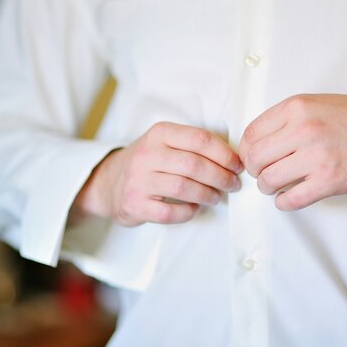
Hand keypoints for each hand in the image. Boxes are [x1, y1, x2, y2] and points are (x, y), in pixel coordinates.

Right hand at [71, 122, 242, 225]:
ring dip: (208, 194)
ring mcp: (138, 180)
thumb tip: (233, 159)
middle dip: (221, 177)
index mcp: (159, 133)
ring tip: (216, 197)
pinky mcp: (135, 204)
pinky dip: (189, 212)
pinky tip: (195, 208)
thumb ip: (193, 146)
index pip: (200, 139)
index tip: (237, 166)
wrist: (109, 183)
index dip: (224, 154)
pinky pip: (170, 212)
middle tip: (232, 184)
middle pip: (194, 165)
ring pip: (184, 188)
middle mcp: (146, 154)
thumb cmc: (148, 163)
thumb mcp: (165, 143)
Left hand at [238, 94, 346, 210]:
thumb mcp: (318, 103)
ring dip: (269, 188)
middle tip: (265, 174)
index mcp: (297, 108)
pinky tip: (289, 198)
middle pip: (255, 158)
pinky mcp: (329, 181)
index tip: (253, 158)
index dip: (246, 151)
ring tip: (278, 186)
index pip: (250, 133)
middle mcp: (303, 130)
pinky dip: (284, 203)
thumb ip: (288, 119)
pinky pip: (291, 200)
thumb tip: (258, 142)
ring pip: (268, 180)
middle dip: (255, 171)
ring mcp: (316, 156)